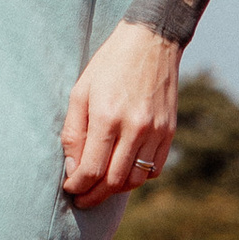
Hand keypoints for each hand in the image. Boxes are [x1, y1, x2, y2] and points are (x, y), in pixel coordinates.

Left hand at [61, 19, 180, 202]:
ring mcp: (156, 131)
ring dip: (115, 189)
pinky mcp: (169, 132)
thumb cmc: (109, 65)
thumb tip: (73, 169)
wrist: (151, 41)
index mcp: (107, 116)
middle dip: (94, 196)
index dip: (77, 186)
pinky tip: (124, 171)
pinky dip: (138, 177)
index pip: (92, 169)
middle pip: (113, 181)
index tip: (69, 188)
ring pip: (135, 180)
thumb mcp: (81, 91)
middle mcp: (134, 127)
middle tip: (82, 198)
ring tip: (101, 187)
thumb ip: (73, 132)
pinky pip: (154, 169)